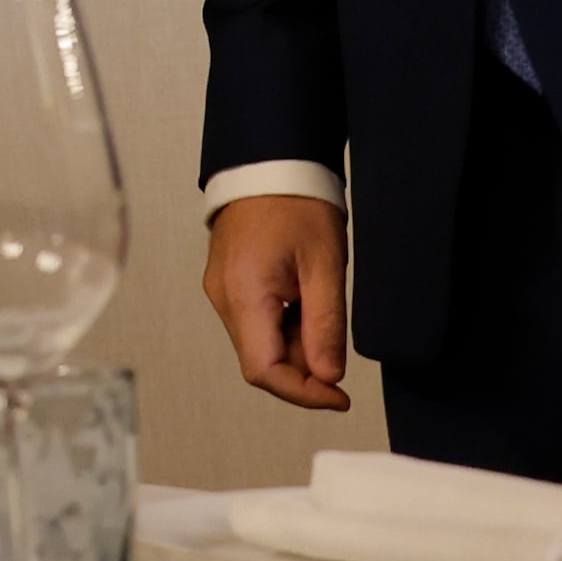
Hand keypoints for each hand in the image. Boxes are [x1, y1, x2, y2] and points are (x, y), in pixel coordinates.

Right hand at [204, 194, 352, 409]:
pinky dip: (284, 328)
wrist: (268, 163)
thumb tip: (328, 377)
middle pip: (261, 361)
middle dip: (303, 368)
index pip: (265, 371)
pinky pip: (254, 323)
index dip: (304, 394)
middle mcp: (223, 299)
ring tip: (322, 309)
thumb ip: (325, 327)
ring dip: (295, 347)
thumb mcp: (324, 266)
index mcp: (244, 295)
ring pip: (259, 344)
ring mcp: (222, 291)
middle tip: (337, 346)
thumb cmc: (296, 205)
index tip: (339, 396)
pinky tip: (305, 302)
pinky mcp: (228, 284)